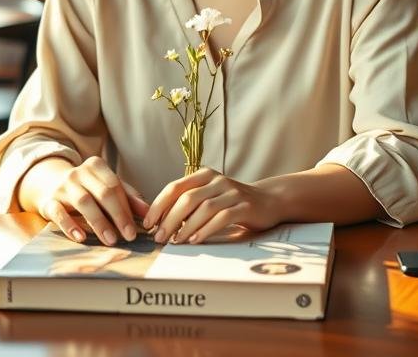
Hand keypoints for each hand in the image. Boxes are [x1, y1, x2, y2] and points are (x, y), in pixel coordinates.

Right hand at [37, 156, 148, 245]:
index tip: (138, 228)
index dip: (127, 207)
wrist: (48, 183)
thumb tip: (148, 211)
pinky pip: (59, 213)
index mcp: (96, 166)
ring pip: (84, 202)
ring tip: (111, 240)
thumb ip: (127, 197)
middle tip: (129, 236)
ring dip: (100, 222)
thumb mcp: (104, 186)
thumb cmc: (85, 188)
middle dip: (118, 216)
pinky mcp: (48, 201)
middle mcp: (79, 173)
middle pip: (103, 193)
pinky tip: (81, 237)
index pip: (115, 186)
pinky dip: (70, 225)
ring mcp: (63, 186)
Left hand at [143, 168, 282, 244]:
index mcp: (204, 175)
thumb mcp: (209, 196)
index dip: (159, 205)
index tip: (148, 223)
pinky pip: (222, 218)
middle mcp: (217, 180)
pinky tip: (195, 240)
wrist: (268, 201)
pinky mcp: (244, 206)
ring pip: (204, 208)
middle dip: (169, 219)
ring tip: (176, 241)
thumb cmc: (232, 202)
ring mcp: (232, 192)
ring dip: (186, 227)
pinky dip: (206, 230)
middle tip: (159, 237)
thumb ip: (189, 203)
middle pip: (187, 198)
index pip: (175, 187)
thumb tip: (159, 222)